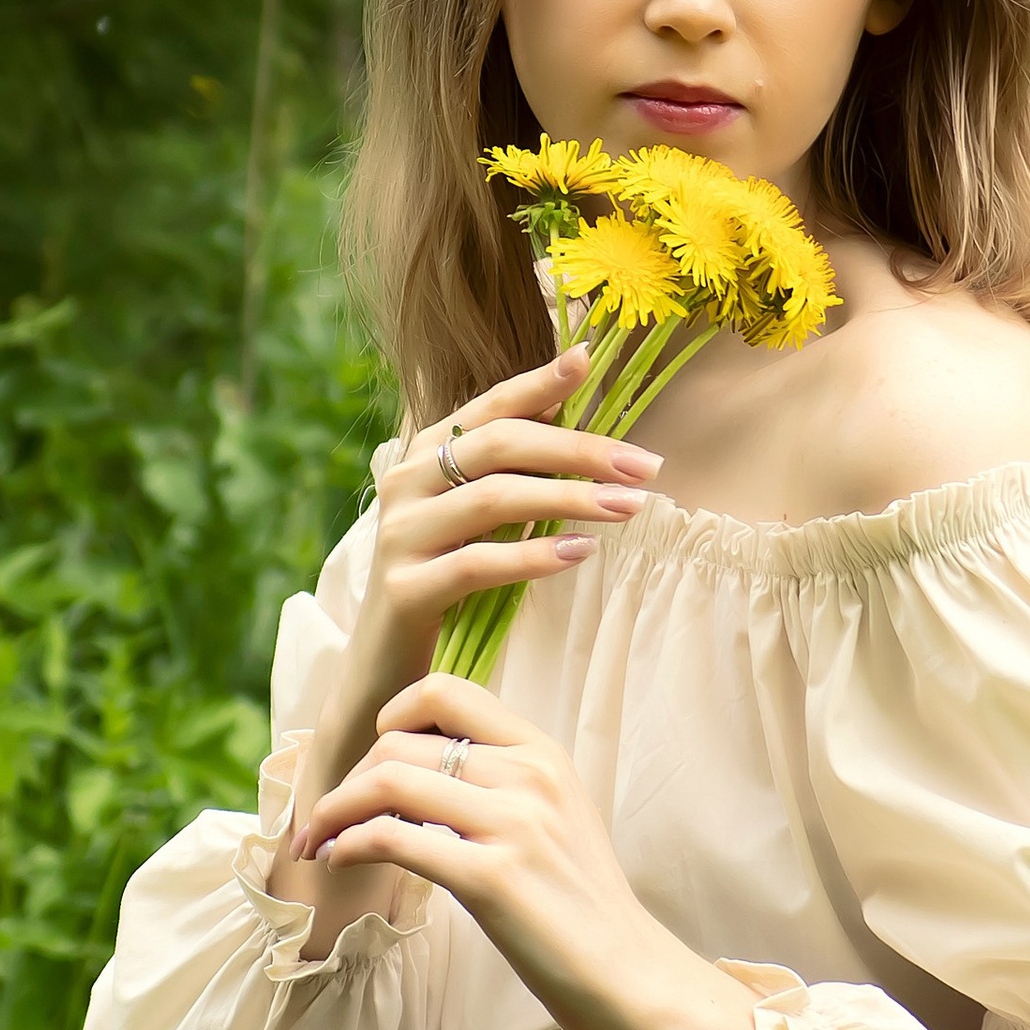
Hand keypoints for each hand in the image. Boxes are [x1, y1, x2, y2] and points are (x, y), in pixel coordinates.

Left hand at [296, 671, 765, 1029]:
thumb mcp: (554, 820)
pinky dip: (349, 843)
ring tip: (318, 839)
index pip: (447, 691)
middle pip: (400, 741)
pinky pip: (393, 838)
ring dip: (335, 809)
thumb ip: (502, 784)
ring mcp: (512, 824)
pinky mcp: (491, 878)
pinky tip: (340, 860)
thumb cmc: (583, 909)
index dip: (392, 715)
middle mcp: (529, 776)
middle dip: (347, 778)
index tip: (373, 758)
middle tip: (328, 817)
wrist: (632, 978)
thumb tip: (423, 770)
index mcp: (543, 754)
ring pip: (387, 781)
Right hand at [300, 348, 658, 803]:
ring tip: (630, 507)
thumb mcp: (476, 517)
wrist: (383, 668)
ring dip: (570, 499)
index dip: (539, 382)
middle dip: (579, 450)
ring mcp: (399, 535)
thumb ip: (513, 465)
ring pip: (493, 499)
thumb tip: (572, 401)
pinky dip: (533, 556)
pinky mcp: (403, 589)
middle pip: (499, 446)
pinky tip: (580, 554)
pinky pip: (477, 563)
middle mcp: (404, 483)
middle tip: (645, 466)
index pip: (489, 405)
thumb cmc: (444, 582)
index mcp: (424, 455)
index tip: (591, 361)